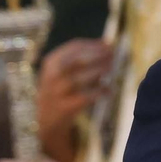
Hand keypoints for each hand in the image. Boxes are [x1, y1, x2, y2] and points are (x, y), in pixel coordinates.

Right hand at [37, 39, 112, 161]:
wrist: (47, 117)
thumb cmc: (62, 87)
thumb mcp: (63, 69)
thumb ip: (82, 56)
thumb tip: (107, 44)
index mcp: (51, 62)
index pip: (73, 47)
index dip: (93, 44)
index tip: (109, 44)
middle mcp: (52, 76)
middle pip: (76, 61)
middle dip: (97, 56)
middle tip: (113, 54)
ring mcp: (57, 92)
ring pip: (79, 79)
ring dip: (97, 71)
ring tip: (111, 68)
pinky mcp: (65, 108)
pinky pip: (84, 98)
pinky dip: (99, 92)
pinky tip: (109, 90)